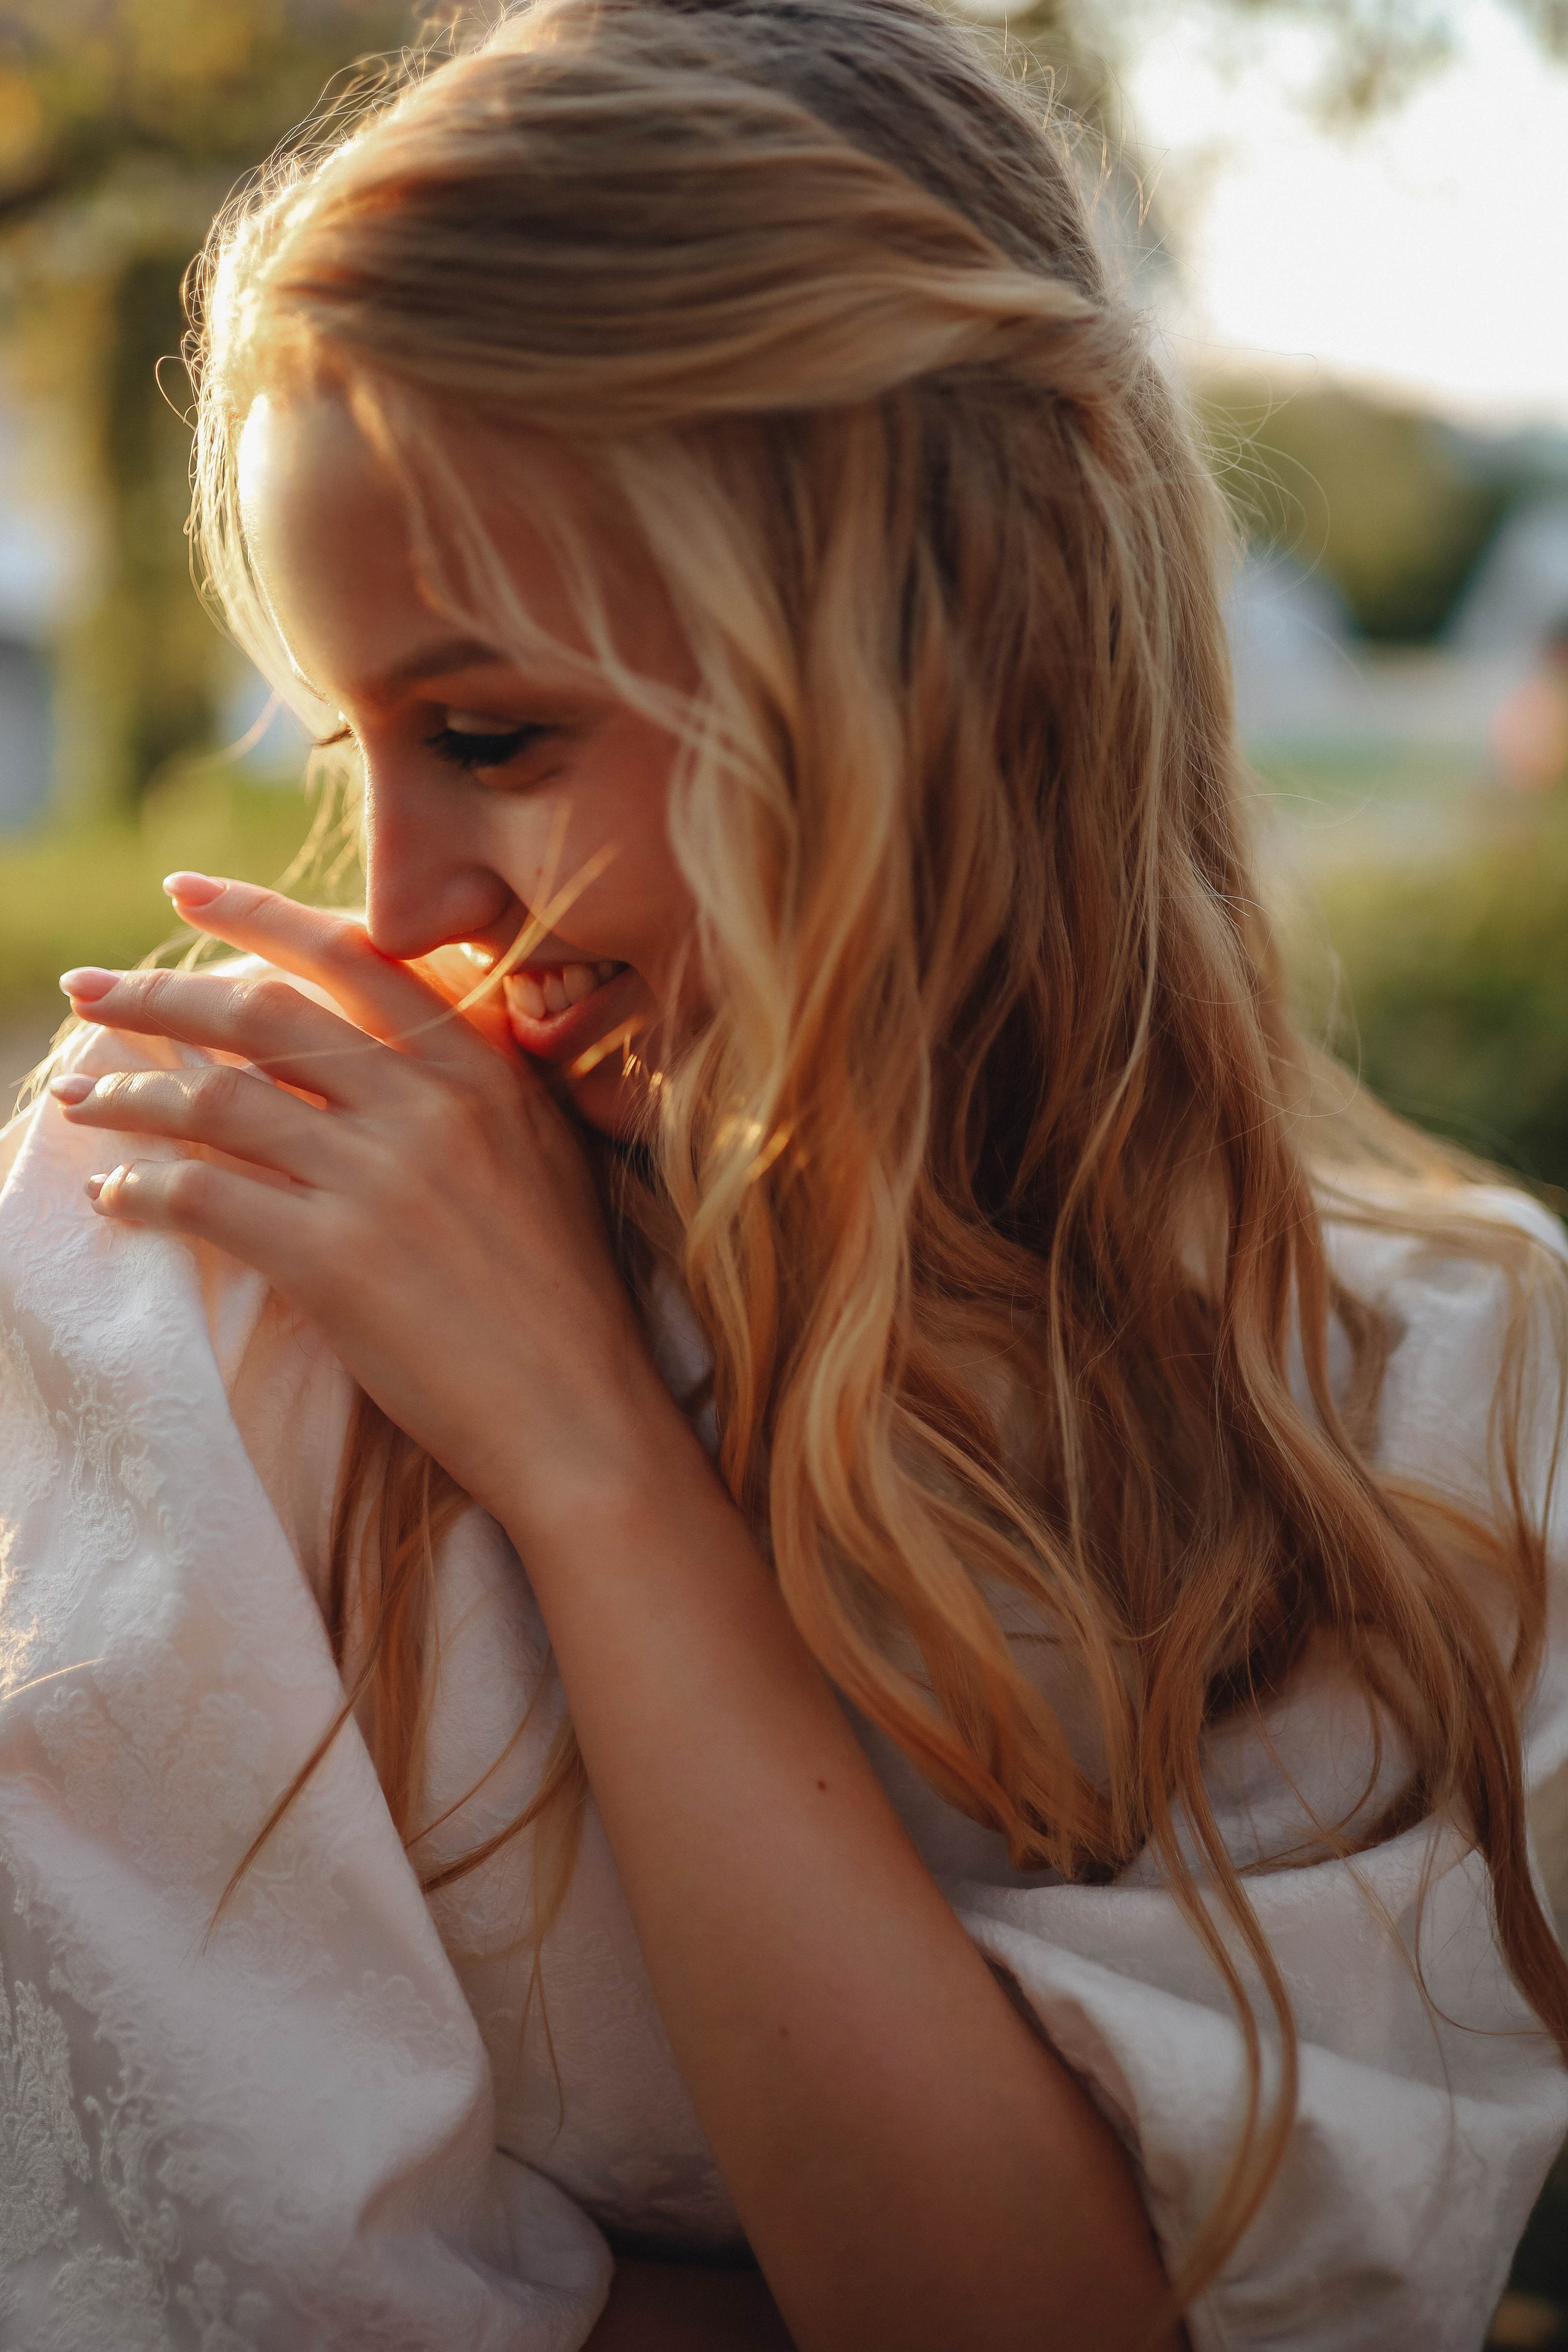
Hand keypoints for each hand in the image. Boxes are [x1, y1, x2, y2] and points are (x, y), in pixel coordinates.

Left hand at [51, 877, 670, 1527]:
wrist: (579, 1413)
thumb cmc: (563, 1297)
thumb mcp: (542, 1155)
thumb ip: (470, 1088)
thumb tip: (381, 1048)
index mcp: (481, 1067)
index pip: (349, 956)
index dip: (254, 916)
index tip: (186, 893)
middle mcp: (429, 1105)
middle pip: (259, 1013)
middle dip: (156, 993)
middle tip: (87, 991)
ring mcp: (380, 1179)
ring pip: (217, 1100)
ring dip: (128, 1094)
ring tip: (80, 1097)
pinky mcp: (335, 1259)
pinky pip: (204, 1195)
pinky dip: (143, 1187)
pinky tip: (118, 1193)